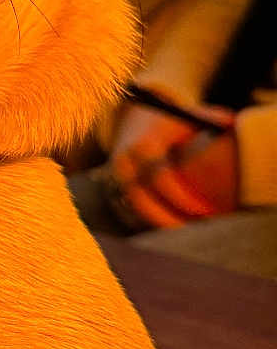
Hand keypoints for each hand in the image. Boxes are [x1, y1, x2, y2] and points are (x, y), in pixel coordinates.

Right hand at [109, 100, 236, 227]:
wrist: (133, 119)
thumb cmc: (169, 121)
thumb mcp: (185, 116)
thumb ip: (208, 119)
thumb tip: (231, 125)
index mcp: (144, 144)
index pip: (161, 178)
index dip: (183, 198)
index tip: (205, 212)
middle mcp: (126, 161)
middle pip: (141, 199)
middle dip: (168, 219)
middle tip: (195, 230)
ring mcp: (118, 174)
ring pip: (134, 207)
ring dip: (160, 222)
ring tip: (187, 232)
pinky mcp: (118, 184)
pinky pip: (133, 208)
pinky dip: (153, 219)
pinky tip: (175, 225)